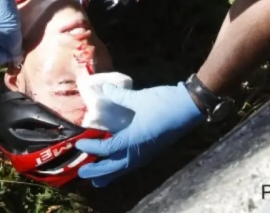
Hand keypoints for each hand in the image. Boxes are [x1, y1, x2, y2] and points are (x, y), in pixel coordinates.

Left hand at [75, 82, 203, 186]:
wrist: (190, 107)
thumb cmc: (165, 103)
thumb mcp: (139, 97)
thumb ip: (119, 95)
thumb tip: (104, 88)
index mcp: (135, 139)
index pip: (108, 148)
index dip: (92, 148)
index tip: (79, 144)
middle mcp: (140, 150)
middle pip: (115, 166)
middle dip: (97, 172)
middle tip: (82, 174)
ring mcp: (147, 152)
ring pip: (125, 168)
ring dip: (109, 174)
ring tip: (97, 181)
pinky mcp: (152, 150)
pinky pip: (133, 164)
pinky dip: (121, 168)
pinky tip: (118, 166)